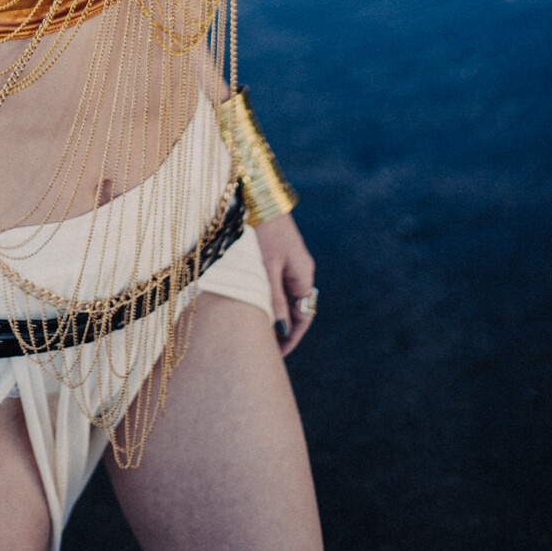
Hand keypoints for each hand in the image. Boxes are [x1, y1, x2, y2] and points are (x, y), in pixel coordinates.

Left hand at [254, 212, 316, 356]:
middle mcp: (298, 270)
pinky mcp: (272, 254)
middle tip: (262, 349)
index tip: (276, 356)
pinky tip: (248, 305)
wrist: (255, 194)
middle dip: (280, 330)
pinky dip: (264, 298)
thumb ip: (274, 300)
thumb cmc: (262, 230)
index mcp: (303, 275)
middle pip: (294, 309)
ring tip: (253, 332)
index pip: (303, 317)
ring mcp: (286, 261)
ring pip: (281, 297)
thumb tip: (282, 332)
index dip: (291, 338)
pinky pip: (272, 283)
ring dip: (271, 314)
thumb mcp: (267, 268)